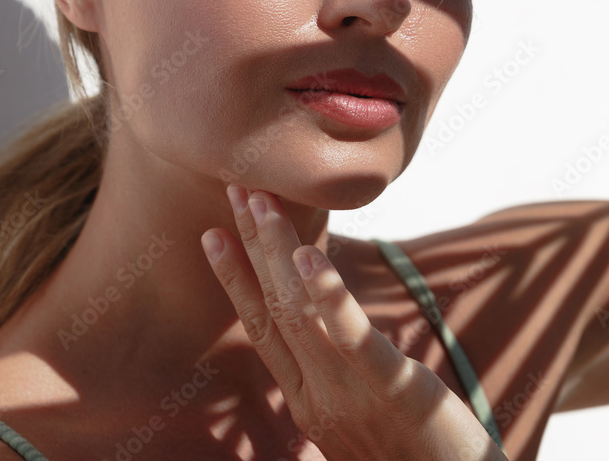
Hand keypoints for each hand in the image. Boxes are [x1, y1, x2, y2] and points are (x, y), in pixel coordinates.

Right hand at [200, 184, 506, 460]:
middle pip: (274, 308)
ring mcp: (350, 394)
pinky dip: (328, 296)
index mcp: (309, 401)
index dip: (236, 279)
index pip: (262, 329)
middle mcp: (318, 396)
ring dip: (278, 251)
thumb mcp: (365, 420)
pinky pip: (352, 338)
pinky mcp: (394, 390)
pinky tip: (310, 258)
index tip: (214, 235)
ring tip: (260, 201)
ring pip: (301, 312)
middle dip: (252, 245)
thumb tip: (327, 345)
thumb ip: (338, 383)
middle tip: (233, 188)